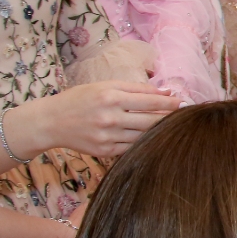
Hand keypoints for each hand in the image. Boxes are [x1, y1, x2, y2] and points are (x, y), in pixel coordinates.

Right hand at [4, 81, 180, 160]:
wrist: (50, 122)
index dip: (171, 103)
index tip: (184, 103)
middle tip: (183, 116)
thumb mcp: (106, 86)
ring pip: (144, 136)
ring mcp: (107, 137)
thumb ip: (137, 88)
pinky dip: (143, 143)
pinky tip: (152, 138)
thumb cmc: (81, 99)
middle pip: (151, 121)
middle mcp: (110, 118)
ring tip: (170, 127)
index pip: (151, 101)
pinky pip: (132, 148)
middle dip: (170, 118)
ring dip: (159, 132)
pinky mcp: (104, 152)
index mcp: (111, 97)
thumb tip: (166, 91)